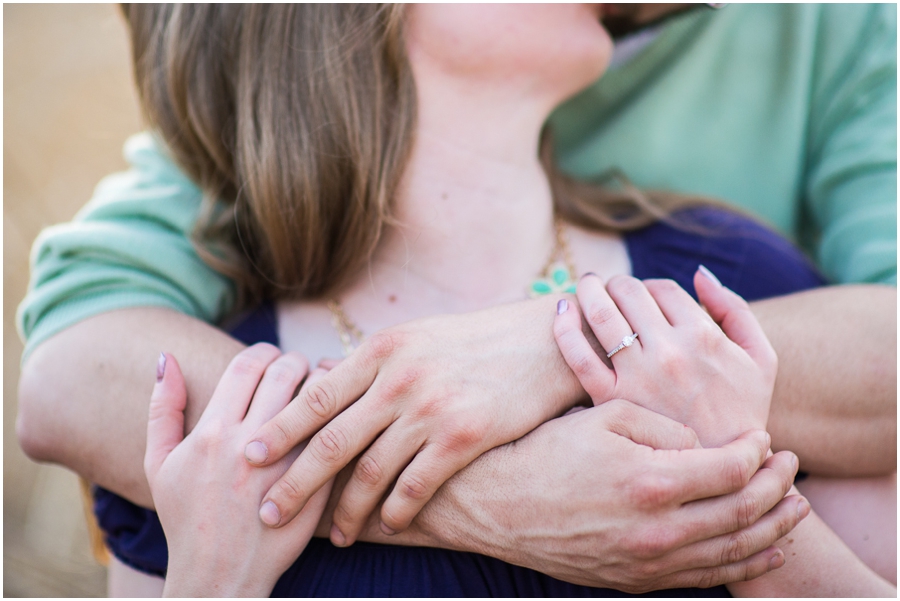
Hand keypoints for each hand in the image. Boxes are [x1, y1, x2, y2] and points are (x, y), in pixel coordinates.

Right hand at [144, 345, 331, 596]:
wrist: (217, 576)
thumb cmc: (185, 518)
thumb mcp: (159, 463)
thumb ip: (163, 407)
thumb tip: (168, 357)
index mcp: (212, 432)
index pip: (247, 365)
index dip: (262, 352)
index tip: (269, 357)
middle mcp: (249, 444)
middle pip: (285, 372)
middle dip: (294, 361)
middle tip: (297, 369)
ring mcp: (286, 465)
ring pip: (317, 398)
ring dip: (321, 382)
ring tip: (319, 388)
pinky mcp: (314, 485)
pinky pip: (335, 434)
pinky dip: (340, 415)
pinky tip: (337, 415)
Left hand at [243, 294, 584, 543]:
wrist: (541, 343)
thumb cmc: (474, 341)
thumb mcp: (417, 337)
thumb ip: (373, 362)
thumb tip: (322, 379)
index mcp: (382, 349)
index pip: (317, 395)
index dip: (280, 428)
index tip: (249, 453)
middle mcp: (399, 378)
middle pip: (331, 441)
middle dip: (294, 483)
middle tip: (267, 512)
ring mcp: (431, 409)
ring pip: (371, 471)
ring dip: (348, 510)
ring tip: (338, 536)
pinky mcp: (463, 437)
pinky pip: (416, 485)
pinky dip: (396, 509)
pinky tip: (386, 523)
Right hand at [417, 400, 809, 592]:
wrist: (496, 504)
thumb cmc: (546, 451)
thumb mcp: (603, 417)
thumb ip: (663, 426)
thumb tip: (703, 444)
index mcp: (651, 482)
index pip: (731, 469)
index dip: (755, 451)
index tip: (762, 436)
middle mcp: (657, 531)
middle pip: (743, 513)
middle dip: (776, 487)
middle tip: (792, 466)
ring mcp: (648, 562)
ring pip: (732, 551)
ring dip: (772, 528)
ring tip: (794, 507)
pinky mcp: (635, 580)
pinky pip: (706, 578)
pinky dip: (743, 565)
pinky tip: (763, 551)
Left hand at [553, 268, 776, 445]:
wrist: (724, 470)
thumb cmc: (743, 413)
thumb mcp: (761, 358)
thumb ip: (735, 309)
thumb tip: (700, 274)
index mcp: (704, 336)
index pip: (662, 288)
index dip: (650, 285)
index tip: (643, 295)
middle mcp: (669, 350)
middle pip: (629, 292)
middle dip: (617, 283)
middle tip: (609, 287)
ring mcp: (638, 375)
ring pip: (601, 314)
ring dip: (589, 291)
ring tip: (586, 287)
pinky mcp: (611, 398)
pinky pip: (578, 355)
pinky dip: (564, 327)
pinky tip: (562, 311)